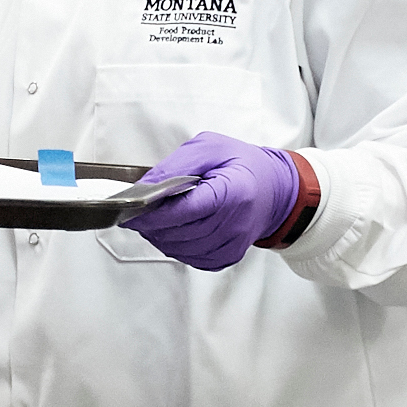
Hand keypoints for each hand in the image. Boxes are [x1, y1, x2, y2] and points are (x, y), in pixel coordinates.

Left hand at [128, 131, 303, 270]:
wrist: (274, 190)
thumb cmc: (243, 165)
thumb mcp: (211, 147)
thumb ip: (177, 164)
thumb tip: (147, 184)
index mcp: (234, 192)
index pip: (186, 210)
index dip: (154, 213)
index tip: (132, 210)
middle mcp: (236, 223)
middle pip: (180, 233)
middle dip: (152, 226)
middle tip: (137, 214)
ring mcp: (234, 244)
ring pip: (182, 250)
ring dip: (160, 238)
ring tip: (154, 221)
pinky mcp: (229, 256)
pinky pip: (193, 259)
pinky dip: (176, 247)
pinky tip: (174, 232)